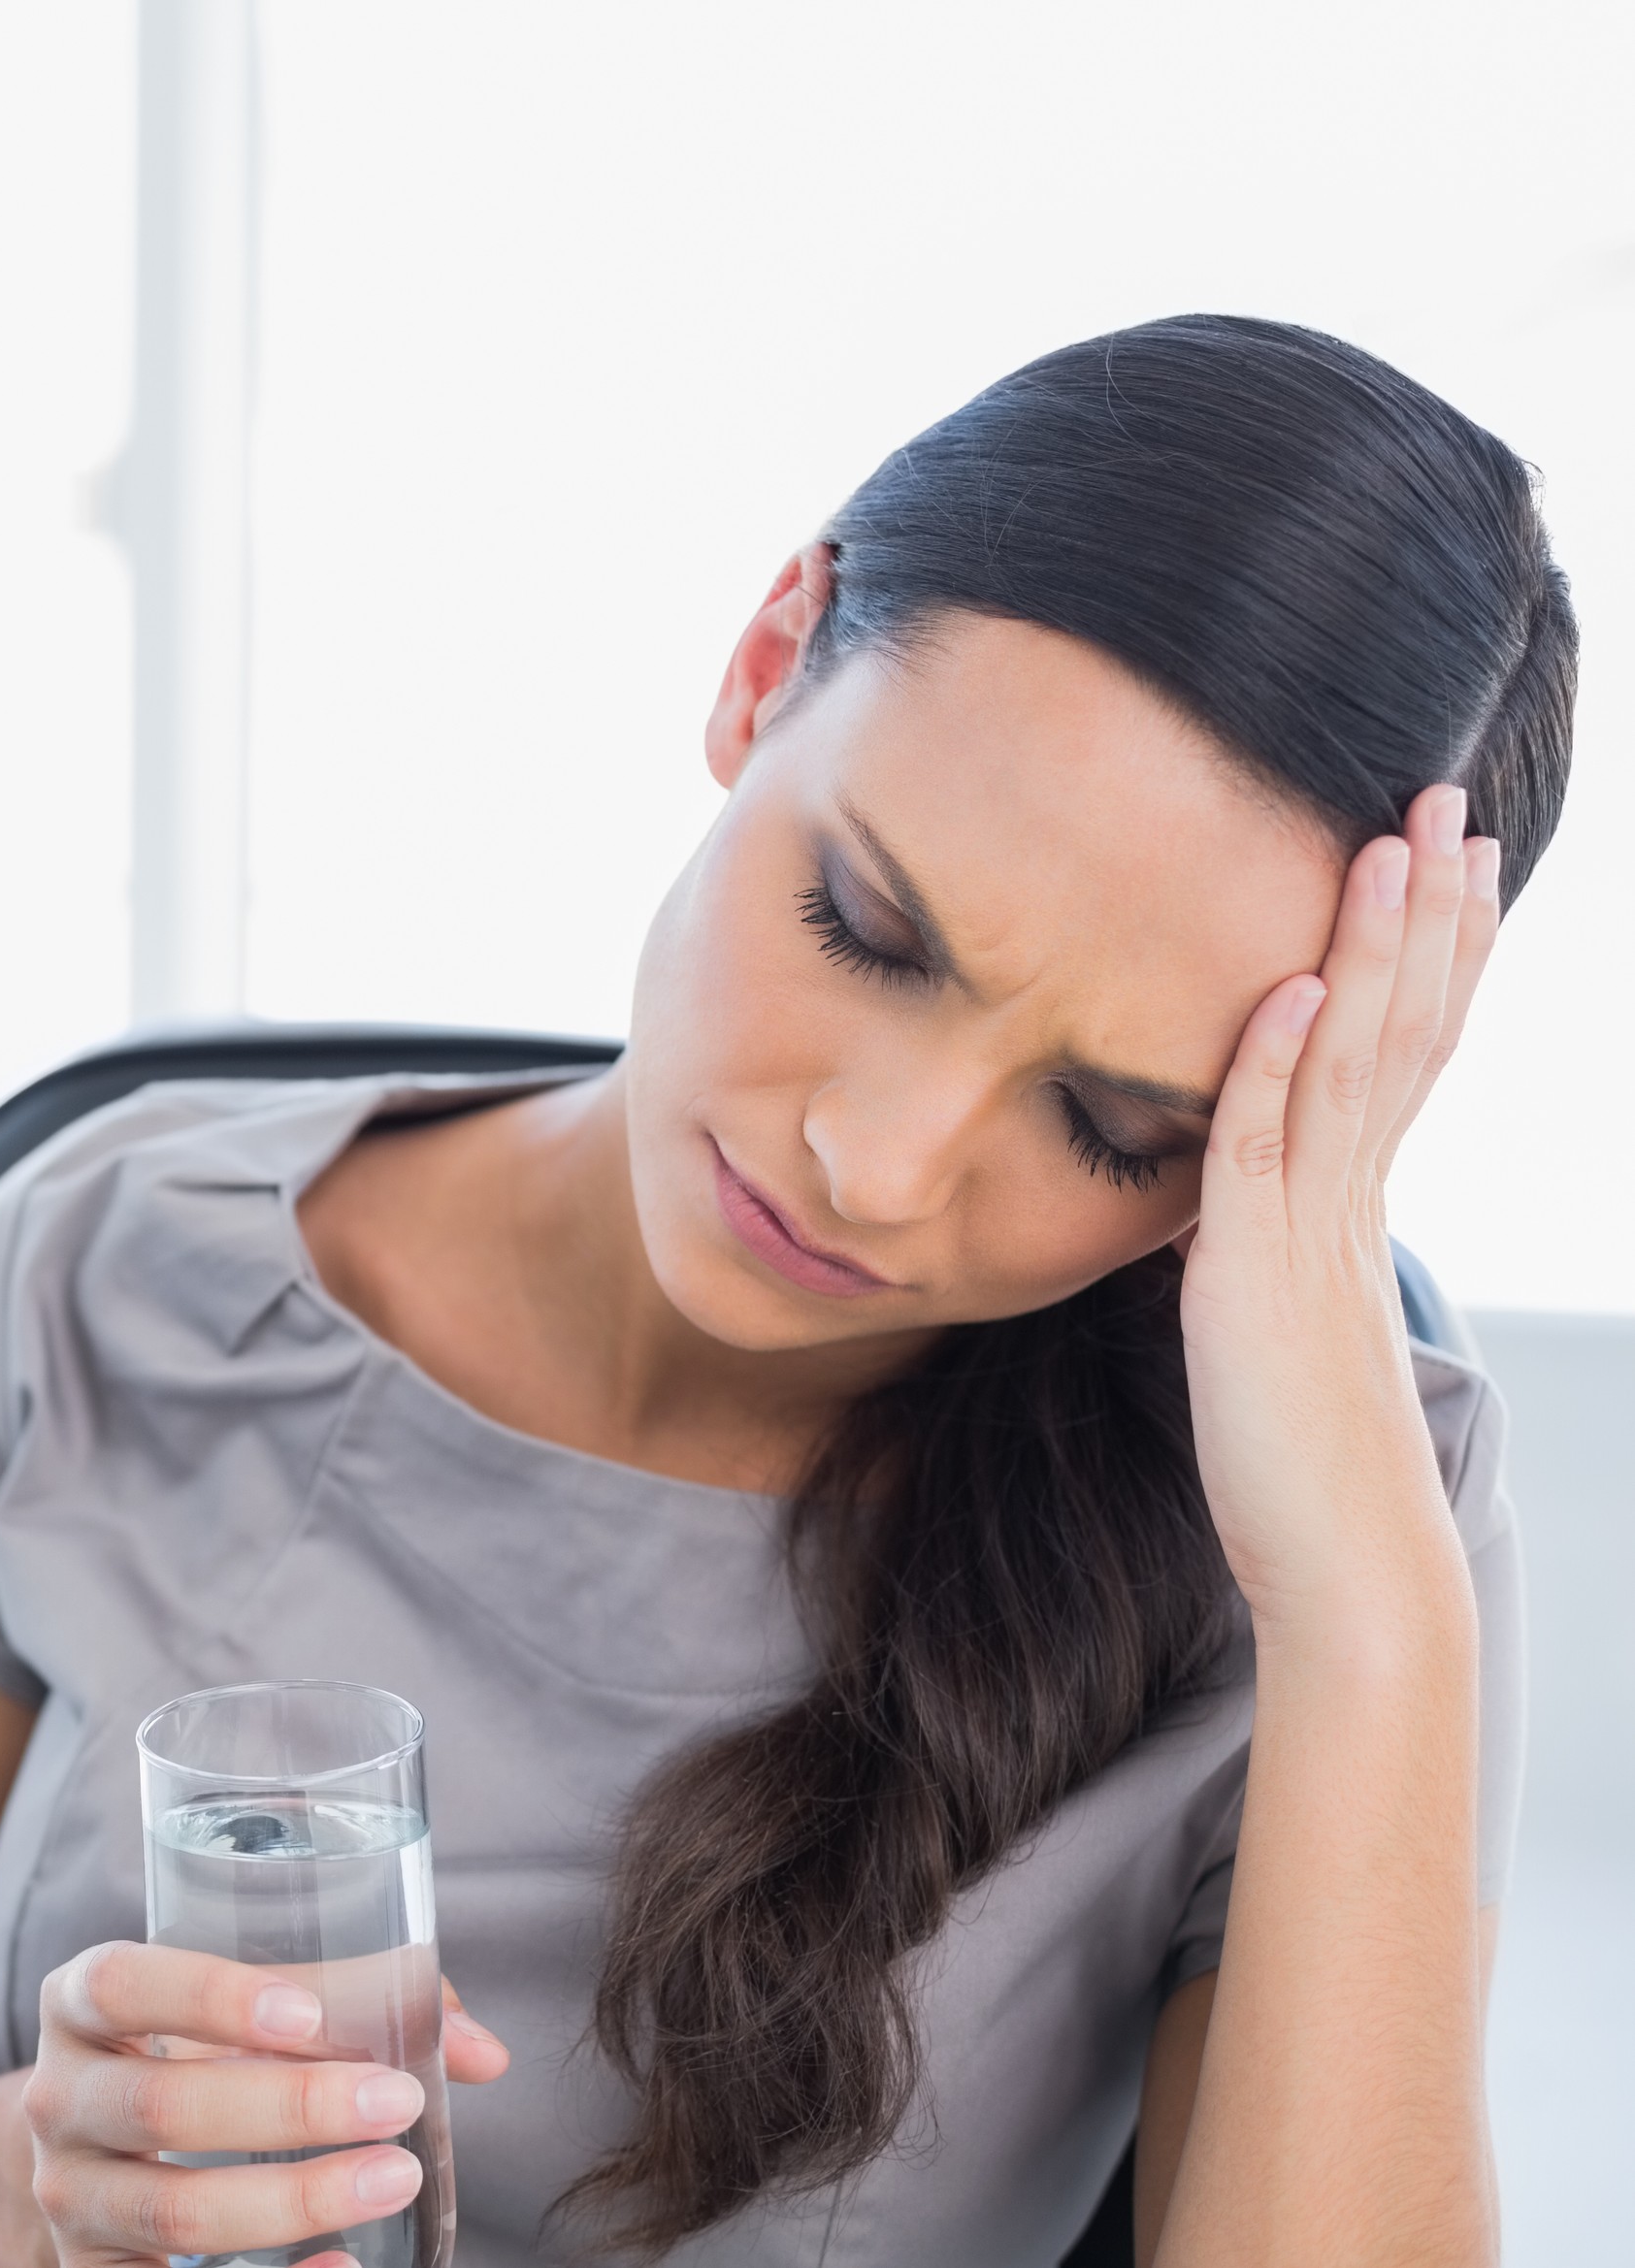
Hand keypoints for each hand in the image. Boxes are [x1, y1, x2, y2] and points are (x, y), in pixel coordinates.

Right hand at [20, 1941, 505, 2266]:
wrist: (88, 2155)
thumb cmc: (190, 2059)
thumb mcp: (233, 2013)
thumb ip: (349, 2004)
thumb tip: (480, 2054)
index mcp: (80, 2006)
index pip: (119, 1984)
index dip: (206, 1996)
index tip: (308, 2015)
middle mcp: (59, 2098)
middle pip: (159, 2105)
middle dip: (288, 2107)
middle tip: (395, 2100)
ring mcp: (71, 2195)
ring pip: (173, 2210)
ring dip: (293, 2200)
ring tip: (394, 2176)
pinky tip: (344, 2266)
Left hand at [1183, 782, 1498, 1626]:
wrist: (1346, 1576)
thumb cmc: (1299, 1469)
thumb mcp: (1274, 1329)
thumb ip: (1260, 1252)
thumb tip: (1223, 1210)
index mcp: (1356, 1210)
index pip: (1408, 1050)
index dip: (1432, 951)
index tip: (1453, 859)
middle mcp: (1353, 1206)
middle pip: (1404, 1028)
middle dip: (1425, 910)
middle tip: (1449, 800)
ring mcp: (1315, 1238)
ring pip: (1354, 1064)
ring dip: (1369, 950)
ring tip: (1394, 841)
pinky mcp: (1260, 1283)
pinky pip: (1271, 1153)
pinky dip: (1277, 1065)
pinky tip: (1287, 986)